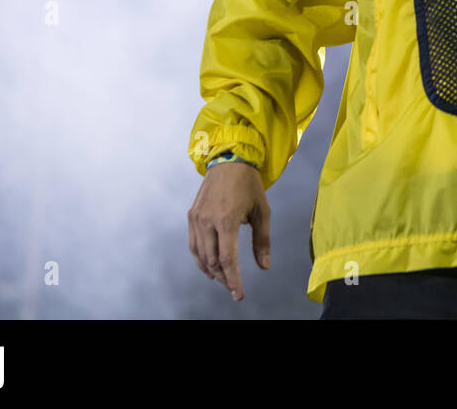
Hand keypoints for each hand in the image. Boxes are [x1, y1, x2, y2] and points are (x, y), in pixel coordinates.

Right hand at [187, 160, 270, 300]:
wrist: (229, 161)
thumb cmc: (249, 185)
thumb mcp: (262, 211)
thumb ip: (262, 240)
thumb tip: (264, 266)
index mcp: (226, 220)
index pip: (227, 259)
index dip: (233, 280)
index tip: (239, 295)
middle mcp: (207, 221)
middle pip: (212, 261)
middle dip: (224, 277)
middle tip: (234, 286)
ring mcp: (196, 218)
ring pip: (200, 255)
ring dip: (211, 270)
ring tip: (223, 278)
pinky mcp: (191, 215)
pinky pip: (193, 245)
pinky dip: (200, 259)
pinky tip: (209, 266)